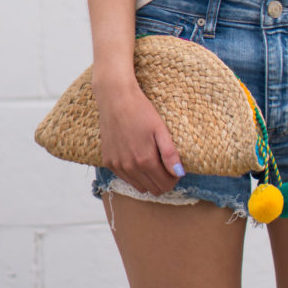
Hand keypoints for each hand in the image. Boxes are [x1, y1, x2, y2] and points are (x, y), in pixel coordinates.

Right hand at [95, 81, 183, 195]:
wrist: (115, 99)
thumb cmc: (141, 111)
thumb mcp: (160, 129)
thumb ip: (170, 154)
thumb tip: (179, 173)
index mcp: (145, 160)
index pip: (165, 186)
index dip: (174, 179)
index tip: (175, 168)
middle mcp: (130, 167)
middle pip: (153, 189)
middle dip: (163, 180)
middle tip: (166, 164)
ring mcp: (117, 166)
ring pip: (139, 187)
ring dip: (149, 179)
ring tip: (153, 160)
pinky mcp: (108, 162)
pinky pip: (125, 178)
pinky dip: (134, 174)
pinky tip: (137, 157)